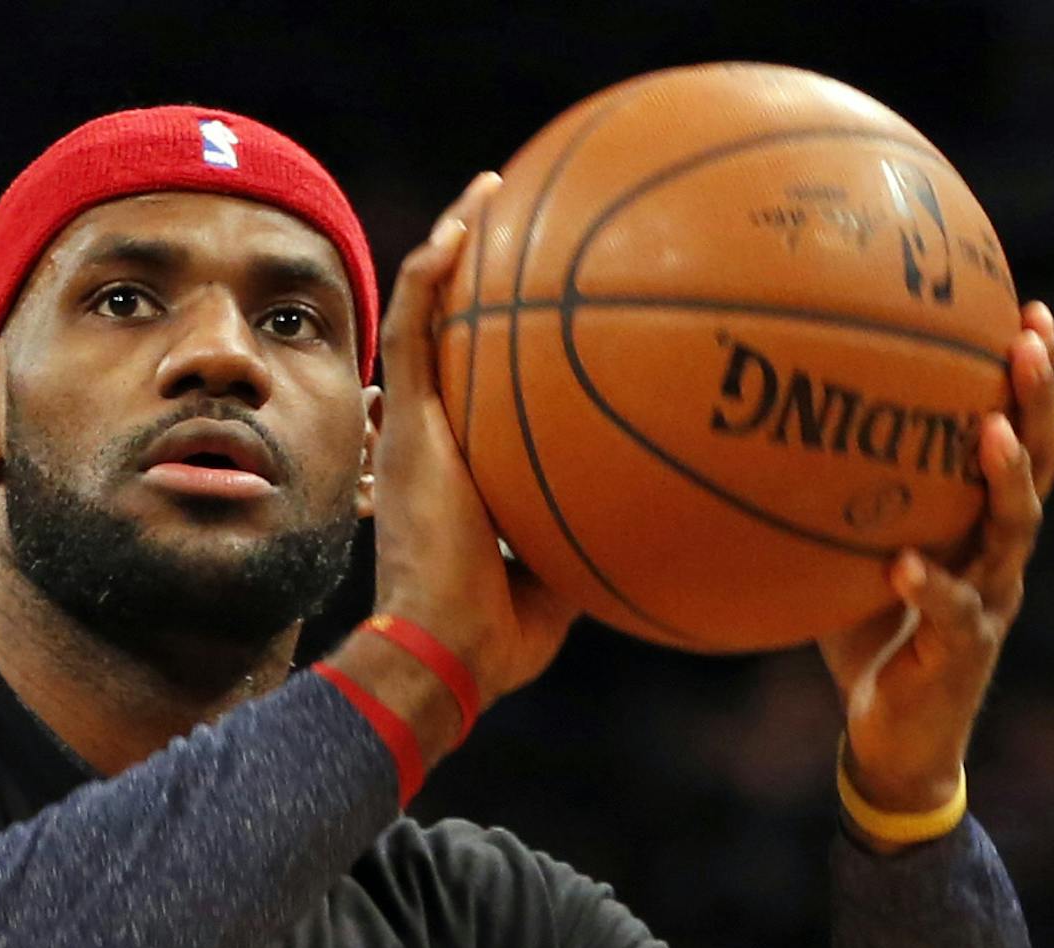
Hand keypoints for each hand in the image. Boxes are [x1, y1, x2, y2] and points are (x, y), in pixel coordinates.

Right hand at [367, 171, 578, 707]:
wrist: (449, 649)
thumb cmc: (499, 636)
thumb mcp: (559, 579)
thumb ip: (585, 534)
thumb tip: (646, 514)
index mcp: (459, 470)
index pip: (470, 393)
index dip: (494, 347)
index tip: (535, 309)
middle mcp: (430, 437)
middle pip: (447, 338)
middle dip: (474, 276)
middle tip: (509, 224)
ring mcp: (414, 426)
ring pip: (424, 314)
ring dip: (451, 247)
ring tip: (487, 192)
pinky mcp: (407, 424)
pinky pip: (415, 327)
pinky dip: (433, 271)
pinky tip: (466, 223)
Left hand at [817, 300, 1053, 812]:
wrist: (894, 738)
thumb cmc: (869, 635)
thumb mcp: (850, 552)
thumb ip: (833, 499)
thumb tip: (762, 425)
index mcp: (978, 523)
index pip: (1021, 435)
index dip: (1033, 378)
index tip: (1028, 308)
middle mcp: (998, 553)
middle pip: (1039, 464)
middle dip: (1038, 402)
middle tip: (1030, 342)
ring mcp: (989, 602)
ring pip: (1014, 530)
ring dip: (1004, 479)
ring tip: (989, 433)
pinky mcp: (962, 655)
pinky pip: (951, 614)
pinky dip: (930, 588)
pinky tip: (905, 564)